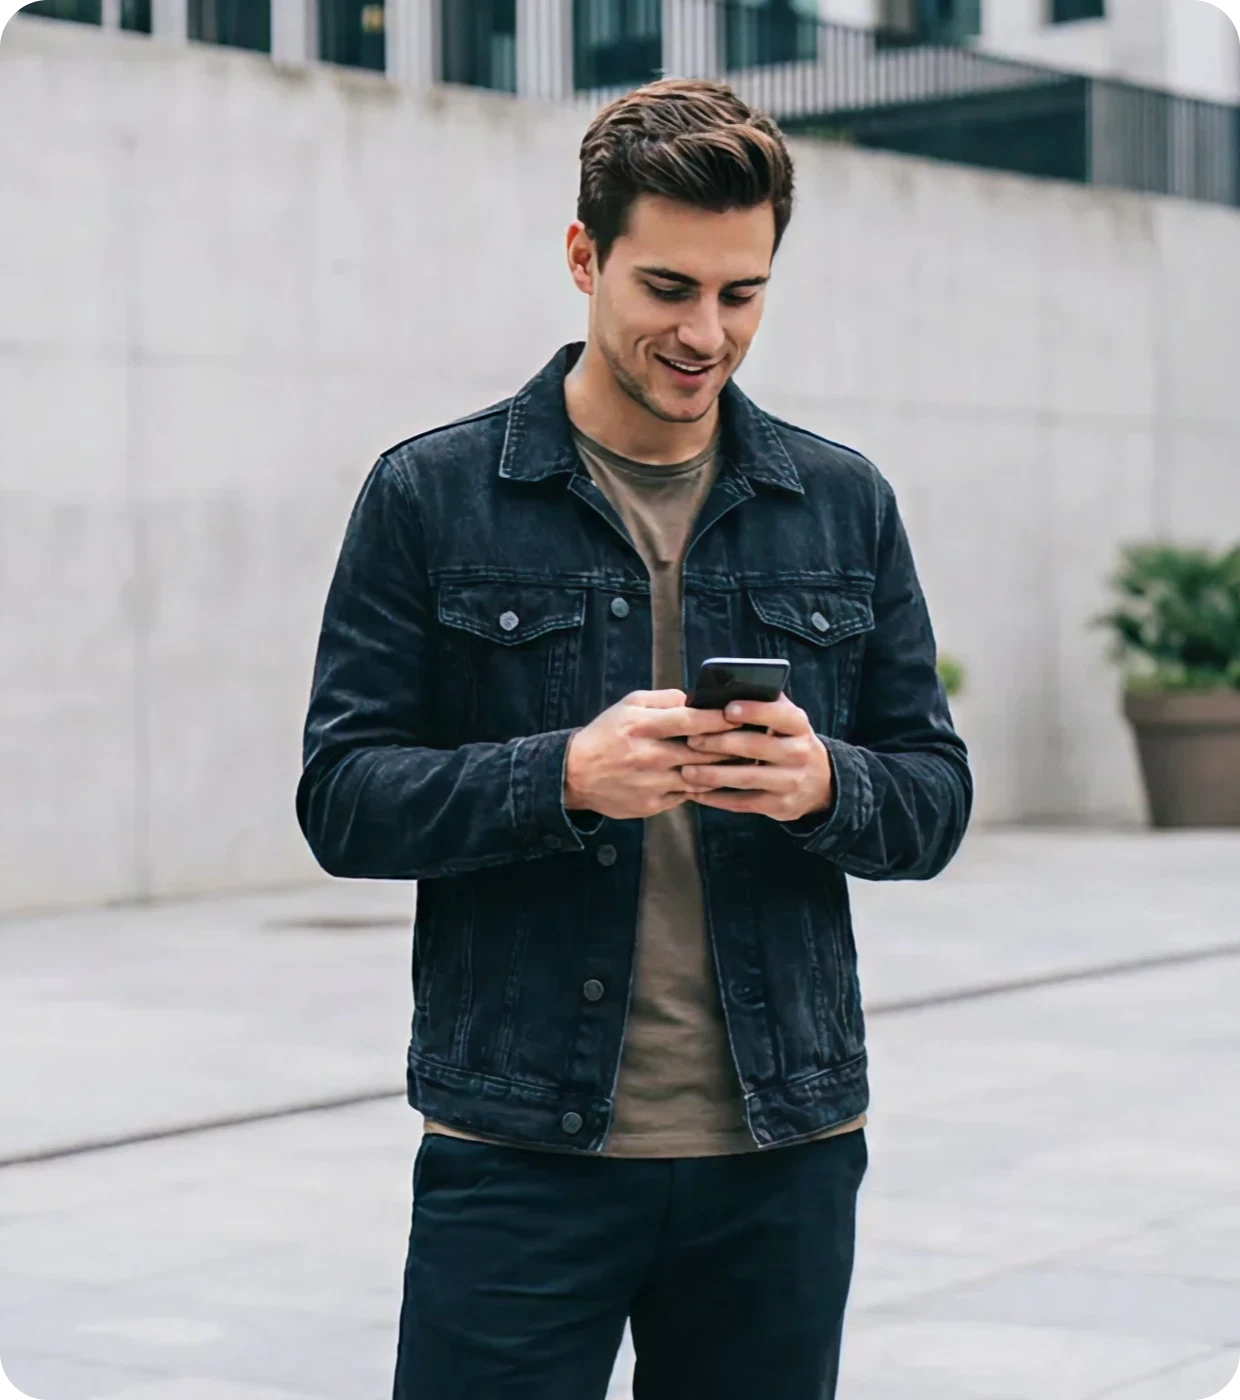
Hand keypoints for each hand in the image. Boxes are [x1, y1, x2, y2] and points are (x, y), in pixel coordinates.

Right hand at [564, 690, 742, 820]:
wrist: (575, 774)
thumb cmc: (607, 734)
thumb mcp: (629, 705)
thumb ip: (664, 699)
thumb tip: (697, 699)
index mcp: (643, 726)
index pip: (691, 721)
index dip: (720, 718)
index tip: (741, 715)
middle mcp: (649, 756)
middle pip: (702, 752)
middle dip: (730, 746)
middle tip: (753, 740)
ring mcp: (652, 784)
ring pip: (700, 778)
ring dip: (723, 770)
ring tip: (743, 761)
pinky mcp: (653, 805)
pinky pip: (688, 796)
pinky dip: (704, 787)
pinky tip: (717, 779)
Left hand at [678, 695, 834, 820]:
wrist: (818, 784)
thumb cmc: (788, 741)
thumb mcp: (786, 721)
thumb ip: (764, 702)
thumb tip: (727, 684)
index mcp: (798, 725)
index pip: (779, 715)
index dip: (753, 711)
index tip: (725, 710)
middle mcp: (798, 753)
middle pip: (756, 747)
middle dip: (720, 743)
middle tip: (692, 740)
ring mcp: (790, 782)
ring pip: (746, 778)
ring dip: (712, 775)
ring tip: (686, 771)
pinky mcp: (778, 806)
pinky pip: (743, 803)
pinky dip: (716, 798)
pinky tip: (694, 792)